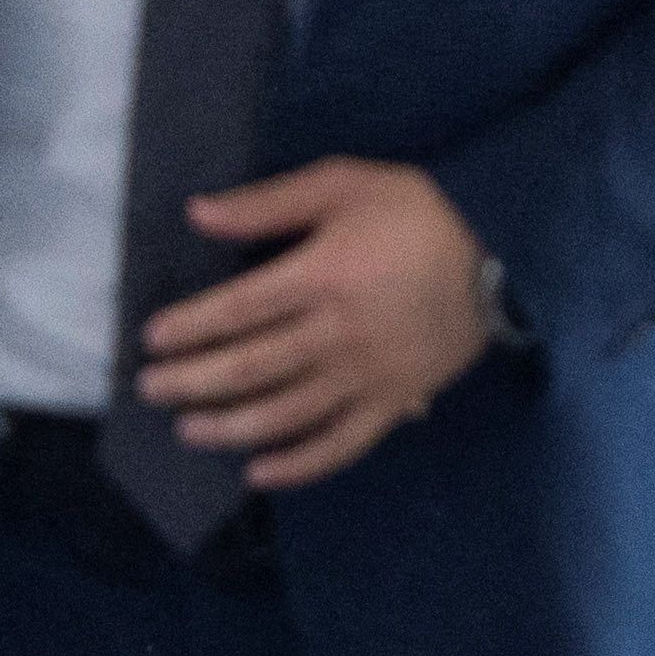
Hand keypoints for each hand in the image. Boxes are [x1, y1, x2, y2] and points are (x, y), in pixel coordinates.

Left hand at [141, 159, 499, 491]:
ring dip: (230, 427)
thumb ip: (270, 202)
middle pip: (249, 367)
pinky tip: (260, 472)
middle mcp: (336, 334)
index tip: (152, 340)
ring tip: (190, 430)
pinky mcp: (393, 403)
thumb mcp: (345, 183)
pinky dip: (297, 465)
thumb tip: (198, 213)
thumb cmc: (418, 212)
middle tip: (150, 390)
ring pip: (284, 413)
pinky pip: (340, 445)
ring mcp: (365, 376)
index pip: (236, 311)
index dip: (187, 329)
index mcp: (321, 275)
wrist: (504, 251)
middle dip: (191, 381)